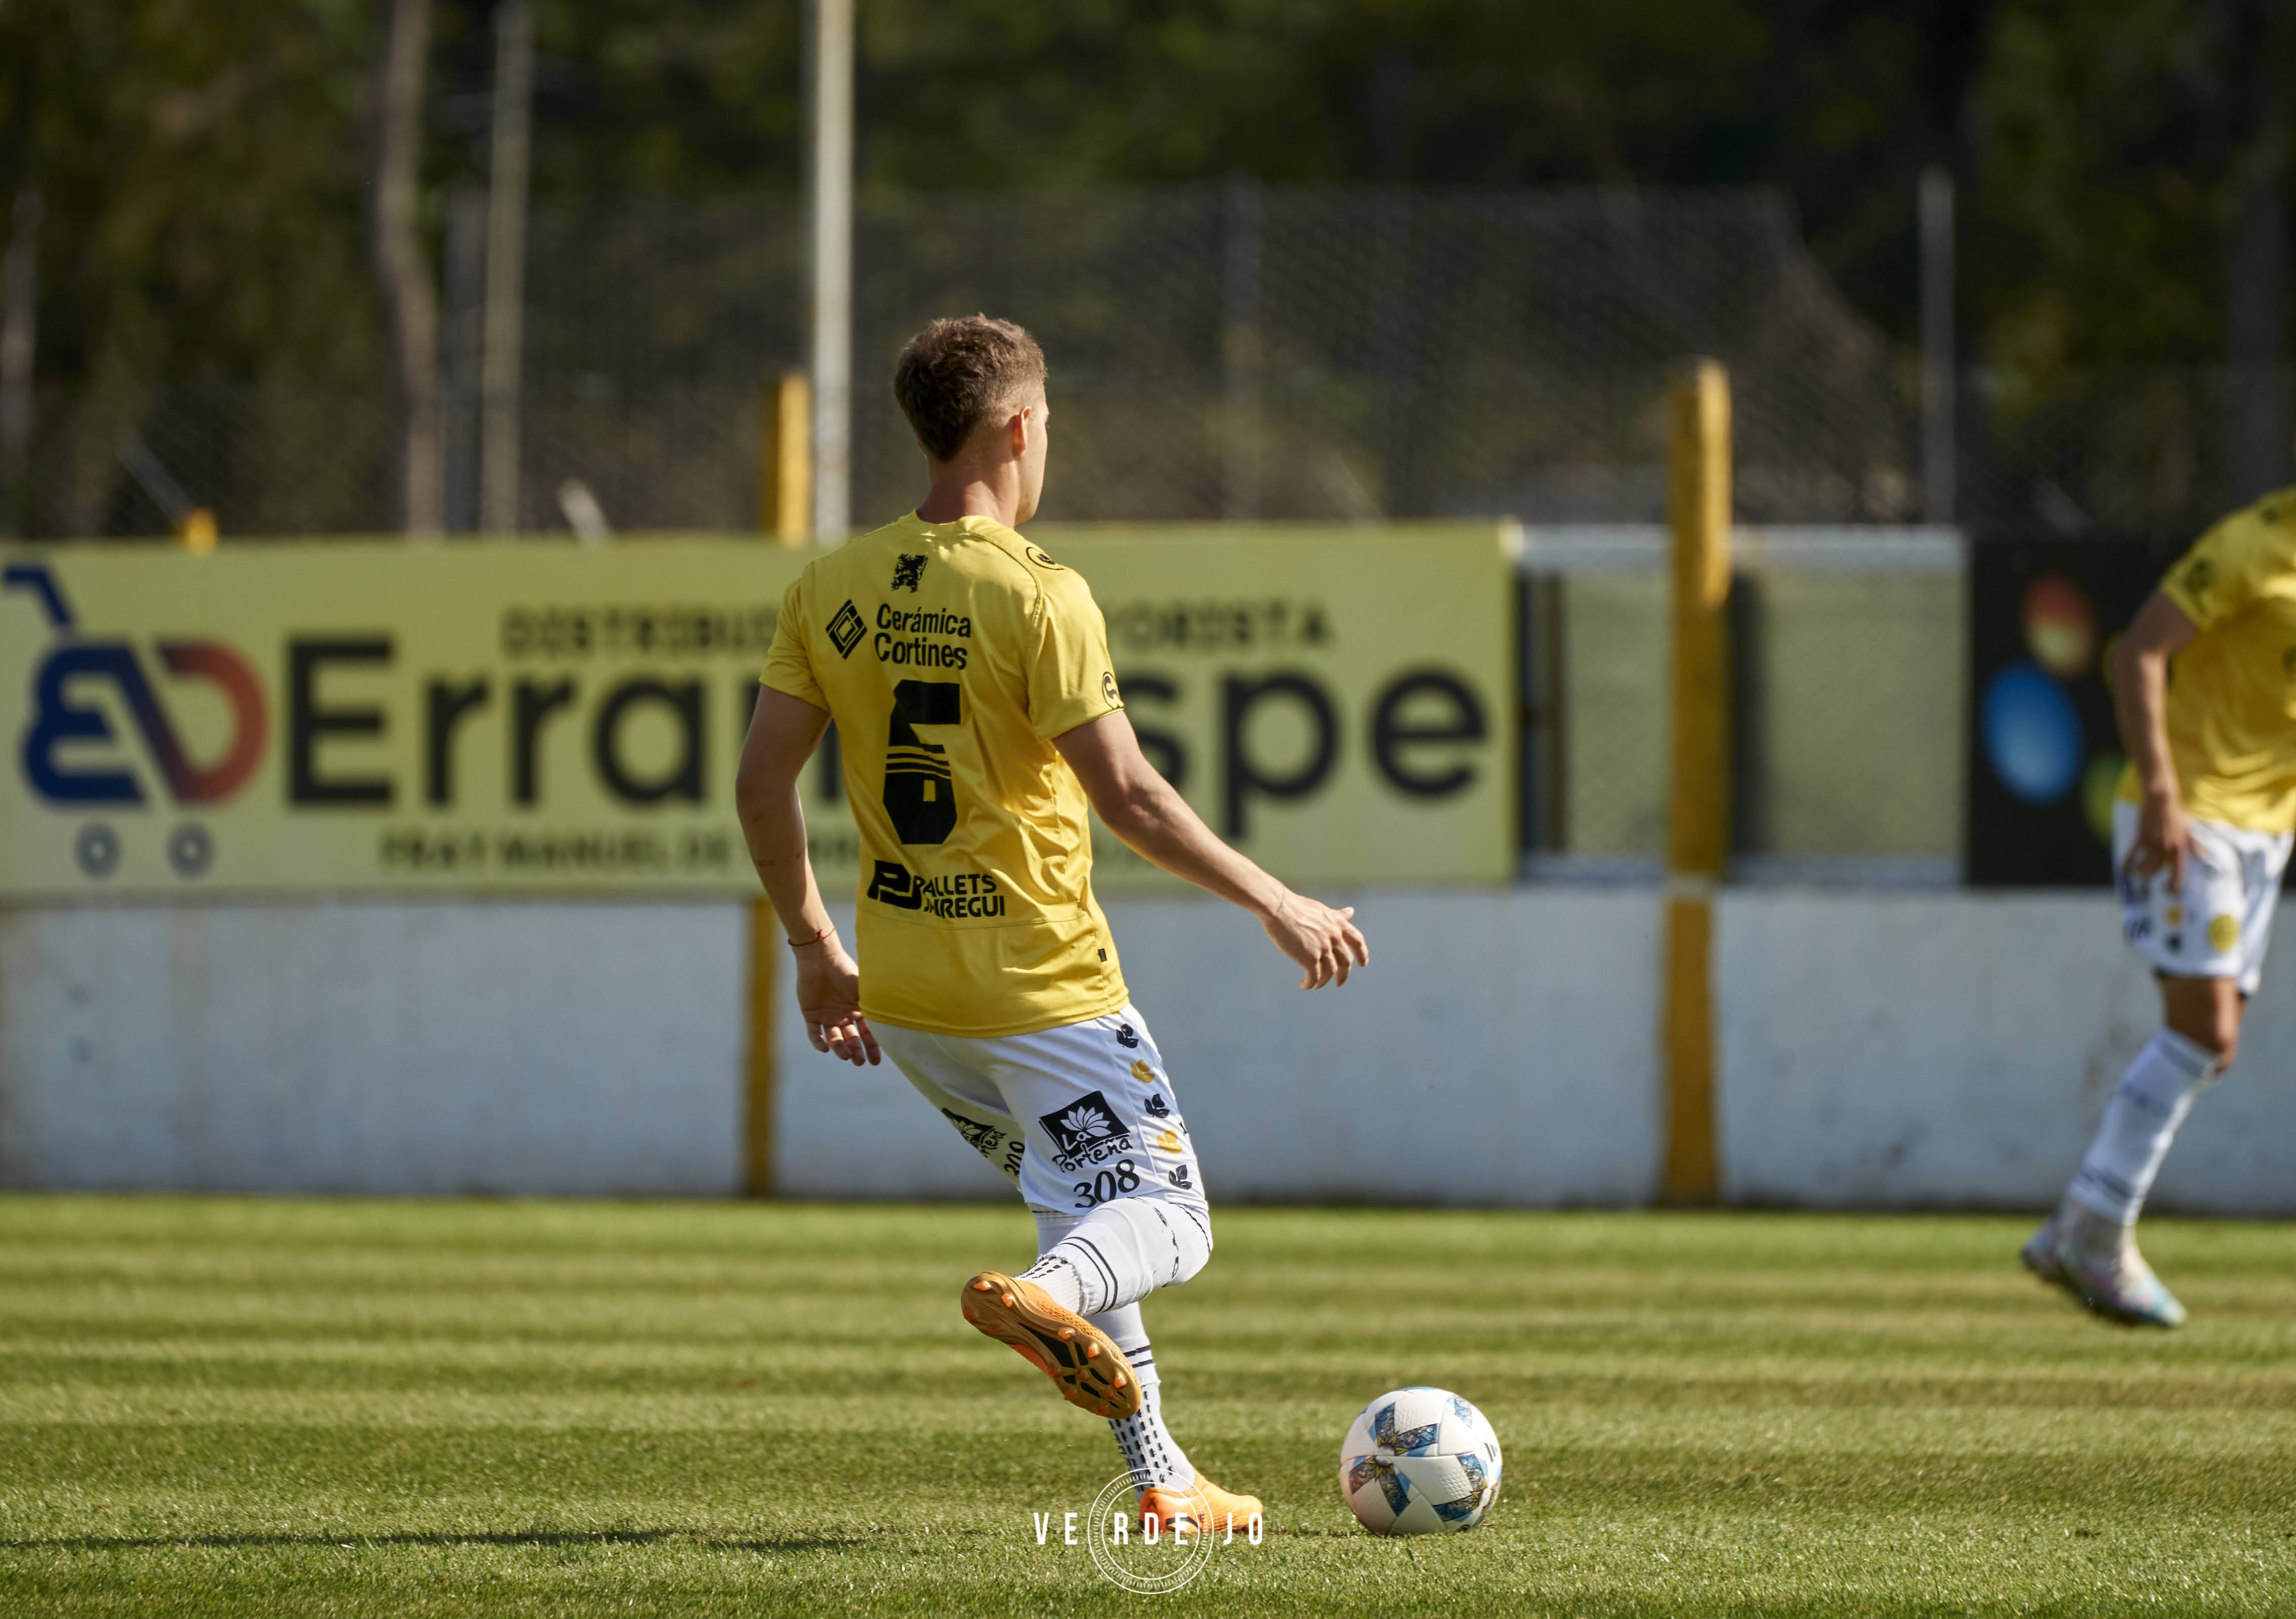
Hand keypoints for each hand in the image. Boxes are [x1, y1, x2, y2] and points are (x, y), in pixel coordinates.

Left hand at [794, 937, 880, 1065]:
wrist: (821, 958)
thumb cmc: (845, 970)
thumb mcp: (864, 988)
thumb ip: (877, 1004)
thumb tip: (899, 1019)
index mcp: (858, 1010)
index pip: (867, 1033)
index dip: (872, 1047)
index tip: (875, 1061)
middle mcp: (843, 1015)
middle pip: (851, 1039)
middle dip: (856, 1051)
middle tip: (858, 1062)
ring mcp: (827, 1016)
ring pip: (834, 1038)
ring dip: (839, 1048)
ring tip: (845, 1055)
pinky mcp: (811, 1014)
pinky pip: (814, 1033)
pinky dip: (818, 1042)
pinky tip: (825, 1048)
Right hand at [1261, 889, 1369, 988]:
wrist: (1279, 908)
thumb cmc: (1295, 906)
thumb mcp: (1322, 910)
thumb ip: (1337, 915)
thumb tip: (1351, 911)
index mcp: (1338, 923)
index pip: (1357, 940)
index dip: (1362, 953)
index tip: (1363, 964)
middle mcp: (1334, 936)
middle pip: (1346, 961)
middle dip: (1343, 975)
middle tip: (1338, 983)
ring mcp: (1323, 948)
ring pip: (1329, 972)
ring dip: (1322, 981)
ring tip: (1313, 984)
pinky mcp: (1309, 957)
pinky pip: (1314, 977)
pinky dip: (1310, 984)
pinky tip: (1304, 985)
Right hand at [2127, 788, 2196, 889]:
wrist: (2162, 800)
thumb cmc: (2176, 813)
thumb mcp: (2189, 829)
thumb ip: (2195, 845)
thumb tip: (2204, 856)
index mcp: (2179, 847)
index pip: (2178, 870)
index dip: (2175, 883)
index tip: (2171, 891)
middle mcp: (2166, 847)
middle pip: (2157, 869)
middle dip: (2152, 876)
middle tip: (2149, 879)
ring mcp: (2153, 843)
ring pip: (2146, 864)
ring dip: (2141, 871)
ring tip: (2139, 873)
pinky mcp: (2141, 837)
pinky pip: (2133, 853)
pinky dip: (2128, 862)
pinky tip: (2124, 869)